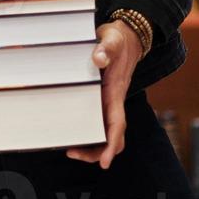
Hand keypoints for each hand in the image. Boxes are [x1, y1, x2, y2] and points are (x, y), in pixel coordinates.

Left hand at [64, 19, 143, 169]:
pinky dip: (90, 132)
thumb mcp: (112, 39)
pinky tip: (74, 132)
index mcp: (116, 91)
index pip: (117, 123)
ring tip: (71, 149)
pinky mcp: (103, 98)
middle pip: (112, 135)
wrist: (127, 36)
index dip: (111, 143)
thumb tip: (98, 58)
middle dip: (97, 151)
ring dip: (93, 145)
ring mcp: (109, 101)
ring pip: (106, 132)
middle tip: (73, 153)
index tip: (104, 161)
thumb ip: (105, 48)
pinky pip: (99, 121)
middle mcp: (114, 101)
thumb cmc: (118, 39)